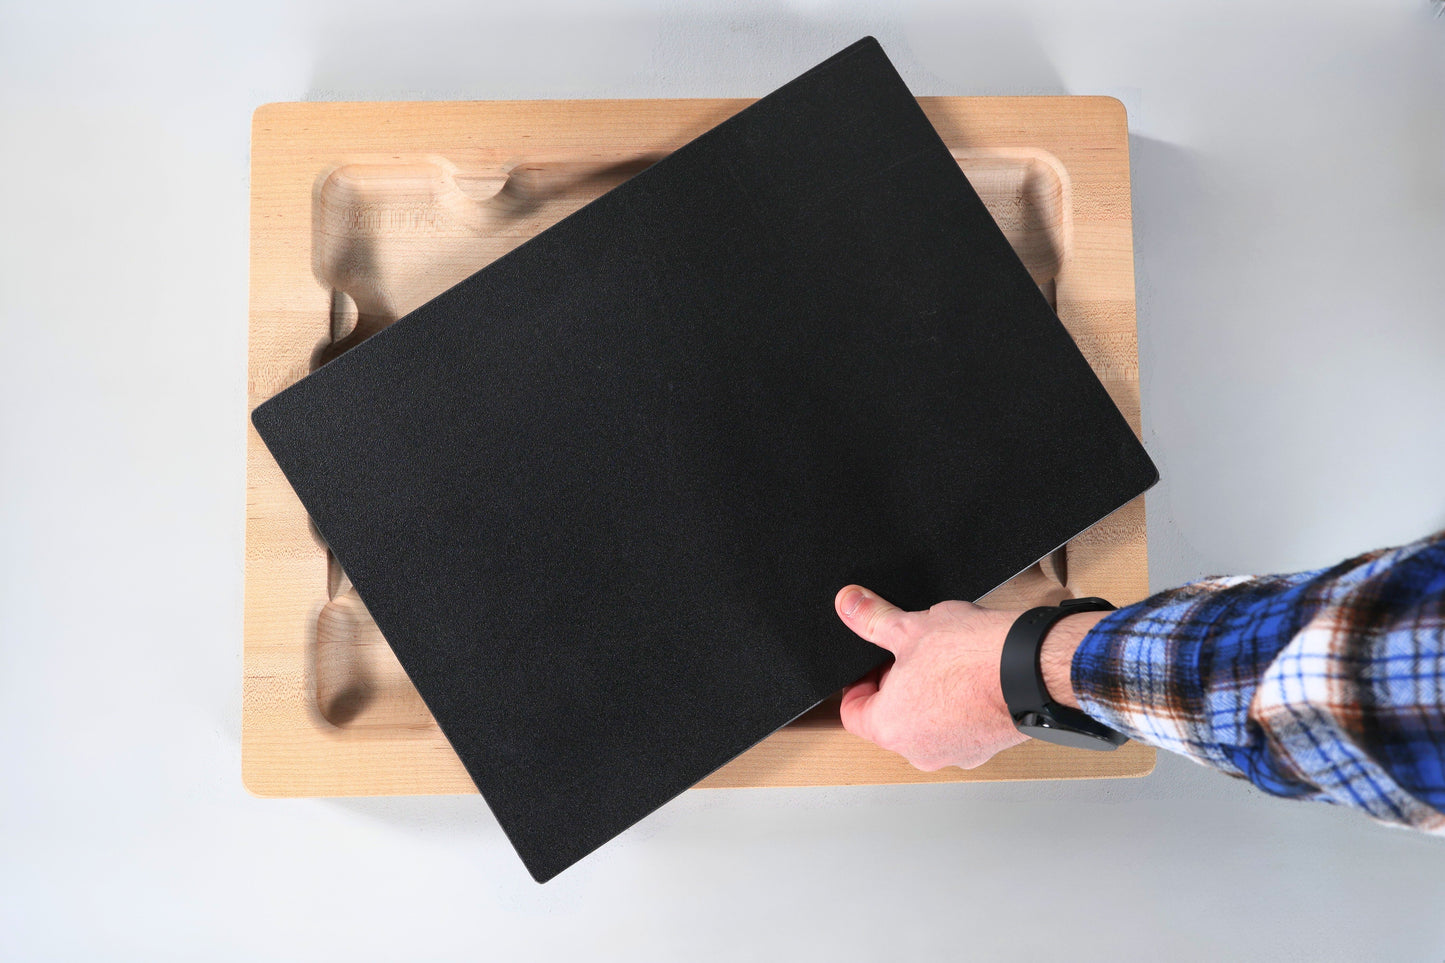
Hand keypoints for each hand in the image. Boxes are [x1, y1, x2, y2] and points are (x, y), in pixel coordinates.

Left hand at [833, 585, 1106, 770]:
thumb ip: (872, 619)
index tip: (876, 662)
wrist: (1034, 668)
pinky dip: (959, 708)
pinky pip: (959, 729)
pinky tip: (971, 678)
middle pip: (890, 719)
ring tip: (946, 663)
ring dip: (929, 697)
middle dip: (897, 687)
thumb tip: (849, 604)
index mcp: (890, 728)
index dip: (860, 681)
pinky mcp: (985, 749)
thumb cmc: (973, 656)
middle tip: (913, 657)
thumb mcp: (911, 627)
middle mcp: (919, 751)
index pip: (853, 712)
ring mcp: (955, 754)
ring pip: (926, 725)